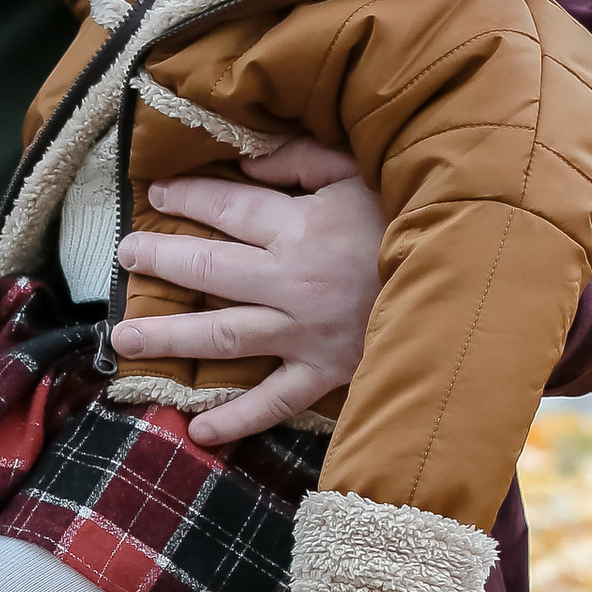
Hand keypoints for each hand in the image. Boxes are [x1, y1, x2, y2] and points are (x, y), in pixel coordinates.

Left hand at [119, 142, 384, 444]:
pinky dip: (236, 421)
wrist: (469, 285)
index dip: (187, 199)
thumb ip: (301, 161)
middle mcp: (292, 283)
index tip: (155, 196)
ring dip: (168, 339)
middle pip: (208, 271)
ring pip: (222, 336)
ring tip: (122, 340)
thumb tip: (244, 162)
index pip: (227, 211)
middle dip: (161, 261)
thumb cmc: (412, 221)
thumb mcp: (361, 172)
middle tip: (124, 257)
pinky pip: (273, 402)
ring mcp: (305, 334)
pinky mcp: (325, 374)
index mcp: (301, 228)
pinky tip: (196, 430)